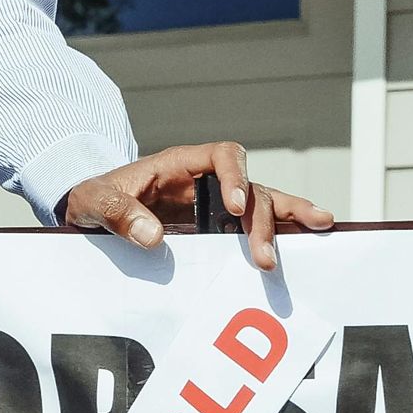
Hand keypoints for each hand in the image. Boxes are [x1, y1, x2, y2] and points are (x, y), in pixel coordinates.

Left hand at [59, 141, 333, 270]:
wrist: (91, 212)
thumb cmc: (94, 197)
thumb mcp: (94, 201)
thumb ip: (117, 213)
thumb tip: (152, 237)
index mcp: (180, 165)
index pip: (222, 156)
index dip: (235, 178)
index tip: (234, 209)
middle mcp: (206, 182)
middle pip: (251, 187)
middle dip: (264, 218)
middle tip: (265, 257)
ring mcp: (216, 207)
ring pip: (262, 206)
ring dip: (288, 219)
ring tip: (321, 228)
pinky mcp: (218, 230)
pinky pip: (253, 229)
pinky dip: (280, 235)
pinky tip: (306, 244)